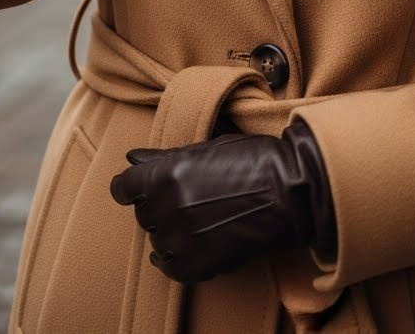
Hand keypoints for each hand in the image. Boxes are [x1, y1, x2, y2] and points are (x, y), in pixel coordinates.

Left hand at [109, 119, 336, 283]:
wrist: (290, 191)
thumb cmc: (253, 159)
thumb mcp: (207, 148)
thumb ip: (165, 157)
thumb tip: (132, 158)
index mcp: (167, 172)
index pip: (124, 187)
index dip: (132, 187)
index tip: (139, 188)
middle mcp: (168, 206)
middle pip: (143, 213)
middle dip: (159, 205)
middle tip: (189, 198)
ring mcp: (181, 238)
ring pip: (157, 240)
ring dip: (171, 231)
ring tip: (199, 219)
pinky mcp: (198, 263)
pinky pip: (170, 267)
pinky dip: (176, 258)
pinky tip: (191, 245)